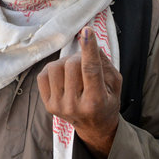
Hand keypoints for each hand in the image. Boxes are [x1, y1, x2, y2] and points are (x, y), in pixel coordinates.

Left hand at [37, 27, 121, 158]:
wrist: (94, 126)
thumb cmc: (107, 101)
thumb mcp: (114, 83)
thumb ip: (104, 62)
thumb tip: (87, 40)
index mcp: (95, 101)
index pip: (90, 70)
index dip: (89, 49)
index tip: (87, 31)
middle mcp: (75, 106)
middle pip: (72, 65)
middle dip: (79, 57)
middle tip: (85, 62)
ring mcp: (58, 107)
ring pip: (55, 67)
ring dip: (65, 63)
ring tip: (74, 71)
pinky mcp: (47, 105)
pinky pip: (43, 75)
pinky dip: (53, 70)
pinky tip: (63, 77)